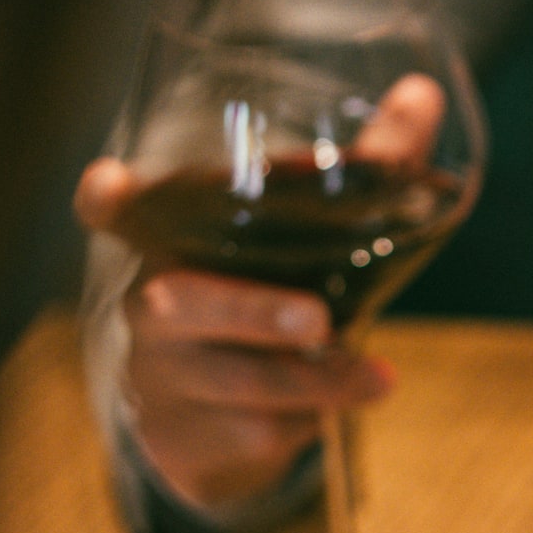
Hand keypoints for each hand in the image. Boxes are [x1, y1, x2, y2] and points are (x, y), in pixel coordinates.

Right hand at [76, 75, 444, 511]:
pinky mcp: (183, 439)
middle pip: (181, 304)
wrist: (223, 429)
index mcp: (168, 242)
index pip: (109, 210)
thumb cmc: (269, 304)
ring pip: (237, 378)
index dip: (107, 200)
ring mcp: (161, 376)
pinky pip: (254, 432)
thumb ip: (366, 167)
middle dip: (253, 310)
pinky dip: (305, 422)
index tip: (109, 188)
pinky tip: (327, 413)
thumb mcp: (308, 241)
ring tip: (378, 379)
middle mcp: (151, 303)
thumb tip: (425, 93)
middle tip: (316, 318)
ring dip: (314, 381)